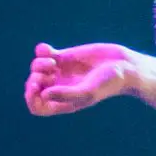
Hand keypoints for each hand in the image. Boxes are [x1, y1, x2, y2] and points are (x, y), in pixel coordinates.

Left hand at [24, 41, 138, 116]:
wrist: (123, 65)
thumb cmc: (109, 83)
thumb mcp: (88, 91)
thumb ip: (66, 94)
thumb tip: (43, 94)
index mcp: (63, 102)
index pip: (37, 106)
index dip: (31, 98)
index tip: (37, 88)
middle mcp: (59, 88)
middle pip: (33, 87)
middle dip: (33, 80)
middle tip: (44, 75)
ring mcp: (60, 72)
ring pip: (36, 69)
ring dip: (38, 64)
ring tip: (52, 61)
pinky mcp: (64, 56)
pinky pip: (43, 54)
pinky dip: (41, 50)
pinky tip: (48, 49)